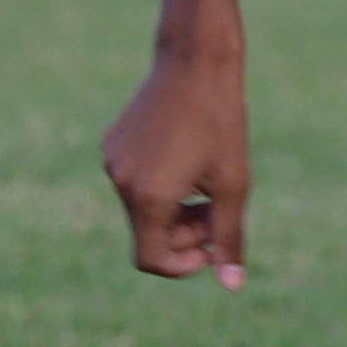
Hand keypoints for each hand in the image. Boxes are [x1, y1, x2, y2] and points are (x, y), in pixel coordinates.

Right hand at [103, 35, 254, 286]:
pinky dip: (160, 184)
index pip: (151, 259)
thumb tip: (232, 286)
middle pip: (149, 233)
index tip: (212, 248)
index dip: (183, 265)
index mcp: (147, 197)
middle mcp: (120, 181)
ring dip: (174, 208)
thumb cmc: (221, 121)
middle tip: (218, 209)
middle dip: (185, 232)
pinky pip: (135, 180)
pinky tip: (186, 154)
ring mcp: (112, 160)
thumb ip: (229, 238)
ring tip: (205, 179)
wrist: (197, 60)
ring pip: (142, 208)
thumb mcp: (233, 183)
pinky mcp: (113, 142)